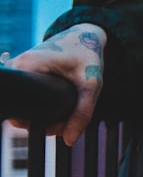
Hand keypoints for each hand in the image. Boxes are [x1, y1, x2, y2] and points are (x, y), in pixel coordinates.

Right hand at [3, 23, 106, 145]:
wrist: (85, 35)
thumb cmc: (88, 57)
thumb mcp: (91, 85)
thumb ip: (82, 113)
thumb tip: (68, 140)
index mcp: (27, 66)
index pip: (16, 104)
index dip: (33, 121)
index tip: (54, 125)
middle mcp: (17, 65)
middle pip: (19, 106)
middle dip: (40, 119)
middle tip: (64, 122)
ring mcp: (19, 67)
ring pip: (23, 101)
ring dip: (42, 113)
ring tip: (64, 115)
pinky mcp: (26, 71)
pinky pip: (27, 95)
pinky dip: (41, 104)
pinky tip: (58, 107)